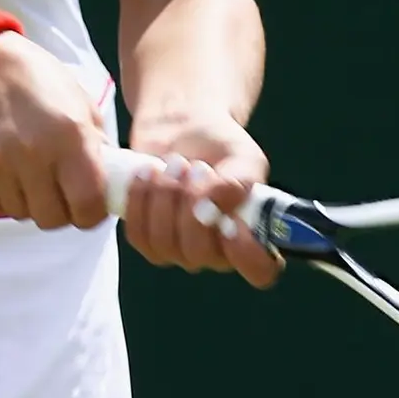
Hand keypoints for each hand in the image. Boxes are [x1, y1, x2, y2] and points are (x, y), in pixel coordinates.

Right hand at [0, 34, 111, 228]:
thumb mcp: (80, 102)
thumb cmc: (35, 78)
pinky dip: (2, 197)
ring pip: (21, 213)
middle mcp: (33, 152)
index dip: (91, 213)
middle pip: (52, 218)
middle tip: (58, 192)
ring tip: (28, 174)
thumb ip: (98, 145)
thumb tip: (110, 183)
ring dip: (29, 202)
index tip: (88, 206)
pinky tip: (5, 172)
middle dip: (60, 211)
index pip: (87, 205)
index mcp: (70, 135)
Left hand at [119, 123, 280, 287]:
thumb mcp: (243, 156)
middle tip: (195, 167)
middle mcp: (217, 251)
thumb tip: (216, 202)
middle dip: (190, 205)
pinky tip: (148, 172)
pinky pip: (139, 235)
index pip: (260, 270)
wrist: (181, 127)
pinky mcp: (149, 238)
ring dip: (164, 197)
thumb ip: (240, 181)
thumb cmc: (220, 145)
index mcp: (251, 236)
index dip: (246, 254)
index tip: (233, 221)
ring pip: (164, 244)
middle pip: (199, 253)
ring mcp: (180, 249)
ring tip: (173, 162)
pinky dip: (140, 200)